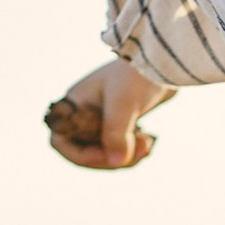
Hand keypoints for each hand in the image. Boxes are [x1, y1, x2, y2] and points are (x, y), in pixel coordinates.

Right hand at [47, 60, 172, 168]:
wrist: (162, 61)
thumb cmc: (137, 75)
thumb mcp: (123, 103)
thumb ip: (116, 133)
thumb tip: (117, 162)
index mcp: (74, 104)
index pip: (61, 141)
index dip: (81, 155)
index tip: (108, 156)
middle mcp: (82, 113)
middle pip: (85, 152)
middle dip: (112, 158)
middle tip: (140, 151)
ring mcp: (100, 119)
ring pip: (104, 153)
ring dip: (126, 156)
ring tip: (149, 144)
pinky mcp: (118, 123)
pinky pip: (118, 148)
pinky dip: (132, 151)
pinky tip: (149, 142)